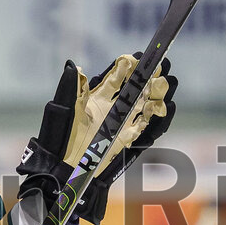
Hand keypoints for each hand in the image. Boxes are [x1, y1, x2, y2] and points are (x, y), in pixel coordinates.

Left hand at [17, 54, 176, 224]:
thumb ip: (71, 89)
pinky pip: (146, 126)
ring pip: (144, 104)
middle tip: (160, 65)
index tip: (138, 56)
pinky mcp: (128, 139)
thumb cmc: (60, 138)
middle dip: (148, 77)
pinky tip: (165, 107)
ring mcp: (122, 123)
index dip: (127, 67)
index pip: (116, 78)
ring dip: (156, 93)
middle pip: (135, 88)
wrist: (65, 168)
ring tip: (165, 82)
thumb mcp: (63, 110)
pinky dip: (158, 117)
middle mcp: (112, 108)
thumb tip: (73, 65)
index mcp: (97, 97)